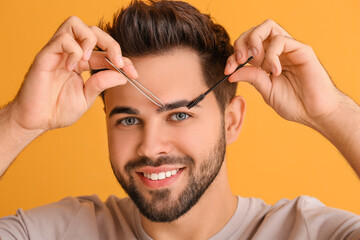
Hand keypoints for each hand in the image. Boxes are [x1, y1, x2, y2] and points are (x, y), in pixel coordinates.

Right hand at [9, 16, 136, 131]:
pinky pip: (63, 39)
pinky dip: (74, 50)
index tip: (133, 74)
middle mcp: (71, 53)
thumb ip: (102, 84)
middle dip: (112, 44)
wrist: (37, 121)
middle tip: (118, 62)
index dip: (123, 59)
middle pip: (93, 30)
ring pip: (75, 23)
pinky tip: (72, 68)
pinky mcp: (45, 55)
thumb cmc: (58, 109)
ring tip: (89, 60)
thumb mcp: (87, 97)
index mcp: (82, 62)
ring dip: (90, 40)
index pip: (105, 52)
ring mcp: (58, 52)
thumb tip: (122, 75)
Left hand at [225, 19, 341, 128]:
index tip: (227, 70)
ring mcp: (289, 48)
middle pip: (254, 31)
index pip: (245, 47)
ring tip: (258, 64)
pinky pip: (281, 40)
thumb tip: (231, 73)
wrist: (314, 113)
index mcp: (266, 60)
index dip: (233, 55)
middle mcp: (277, 51)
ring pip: (267, 27)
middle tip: (240, 60)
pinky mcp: (302, 49)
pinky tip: (275, 71)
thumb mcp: (266, 90)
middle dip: (241, 43)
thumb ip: (251, 77)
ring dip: (255, 43)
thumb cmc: (293, 103)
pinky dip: (272, 55)